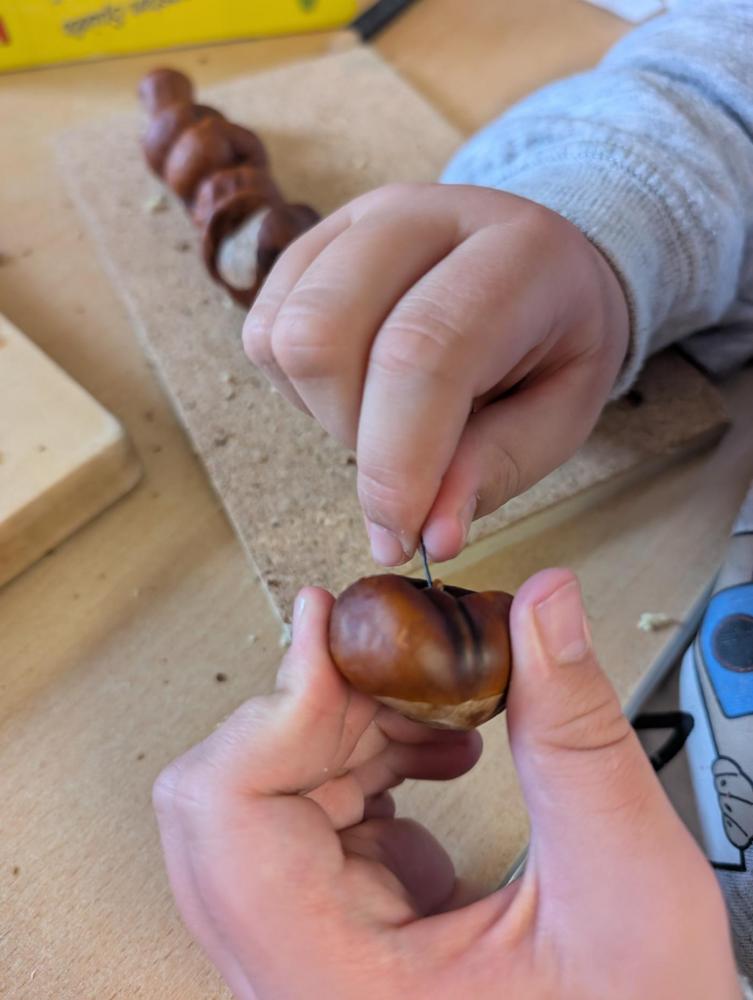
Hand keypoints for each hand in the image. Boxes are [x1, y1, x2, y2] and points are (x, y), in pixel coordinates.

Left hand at [154, 570, 738, 999]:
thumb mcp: (624, 886)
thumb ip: (573, 738)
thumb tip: (540, 610)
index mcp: (337, 982)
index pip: (224, 817)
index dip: (273, 707)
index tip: (328, 628)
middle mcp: (302, 968)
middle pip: (231, 794)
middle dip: (324, 708)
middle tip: (405, 663)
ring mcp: (314, 944)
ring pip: (273, 791)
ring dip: (354, 724)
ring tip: (444, 711)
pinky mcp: (341, 920)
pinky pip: (315, 811)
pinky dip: (372, 756)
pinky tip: (436, 750)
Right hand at [242, 184, 629, 564]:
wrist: (539, 262)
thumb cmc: (555, 346)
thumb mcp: (561, 418)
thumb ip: (496, 469)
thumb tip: (429, 537)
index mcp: (516, 252)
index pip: (422, 351)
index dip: (398, 459)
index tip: (401, 534)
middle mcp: (424, 215)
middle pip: (323, 335)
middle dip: (354, 436)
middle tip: (407, 462)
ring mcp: (357, 220)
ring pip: (284, 336)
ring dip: (325, 411)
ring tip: (387, 416)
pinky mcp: (312, 242)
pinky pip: (262, 331)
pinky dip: (299, 389)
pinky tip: (356, 387)